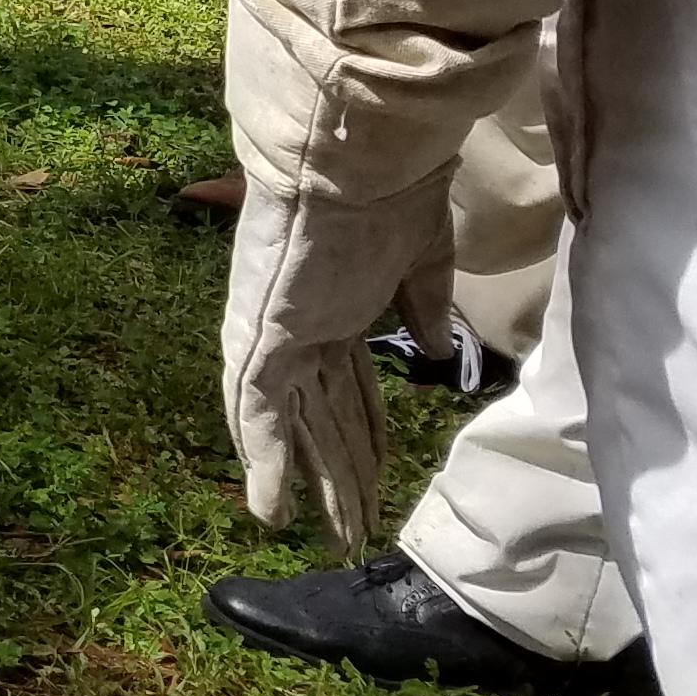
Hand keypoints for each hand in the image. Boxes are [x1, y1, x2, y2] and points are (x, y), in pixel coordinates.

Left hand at [225, 175, 458, 553]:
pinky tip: (269, 510)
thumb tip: (438, 345)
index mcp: (338, 309)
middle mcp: (303, 329)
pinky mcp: (261, 339)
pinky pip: (258, 412)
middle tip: (353, 535)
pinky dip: (267, 462)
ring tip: (330, 539)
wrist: (355, 156)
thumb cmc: (391, 192)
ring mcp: (280, 337)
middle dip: (343, 479)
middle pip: (327, 421)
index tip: (377, 480)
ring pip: (298, 429)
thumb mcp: (421, 256)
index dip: (365, 440)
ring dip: (316, 487)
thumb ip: (424, 303)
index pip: (352, 391)